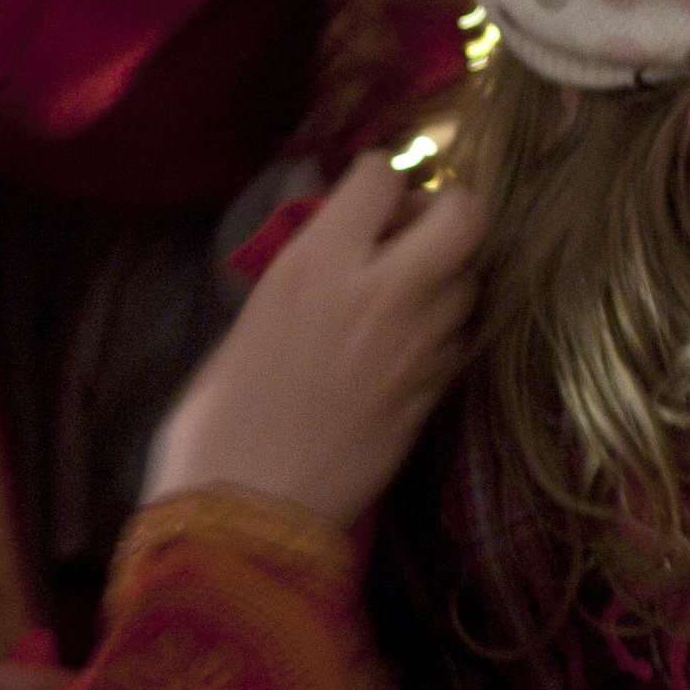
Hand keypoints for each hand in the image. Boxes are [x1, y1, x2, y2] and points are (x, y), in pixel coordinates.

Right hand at [145, 153, 483, 525]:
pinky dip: (442, 334)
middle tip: (411, 236)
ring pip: (471, 281)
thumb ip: (299, 268)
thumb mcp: (246, 321)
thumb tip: (325, 232)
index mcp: (319, 264)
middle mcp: (384, 291)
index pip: (382, 177)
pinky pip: (459, 341)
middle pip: (464, 215)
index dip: (376, 183)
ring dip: (448, 279)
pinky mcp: (435, 396)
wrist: (249, 513)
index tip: (363, 203)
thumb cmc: (219, 420)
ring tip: (408, 298)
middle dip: (446, 212)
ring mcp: (419, 346)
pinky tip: (407, 351)